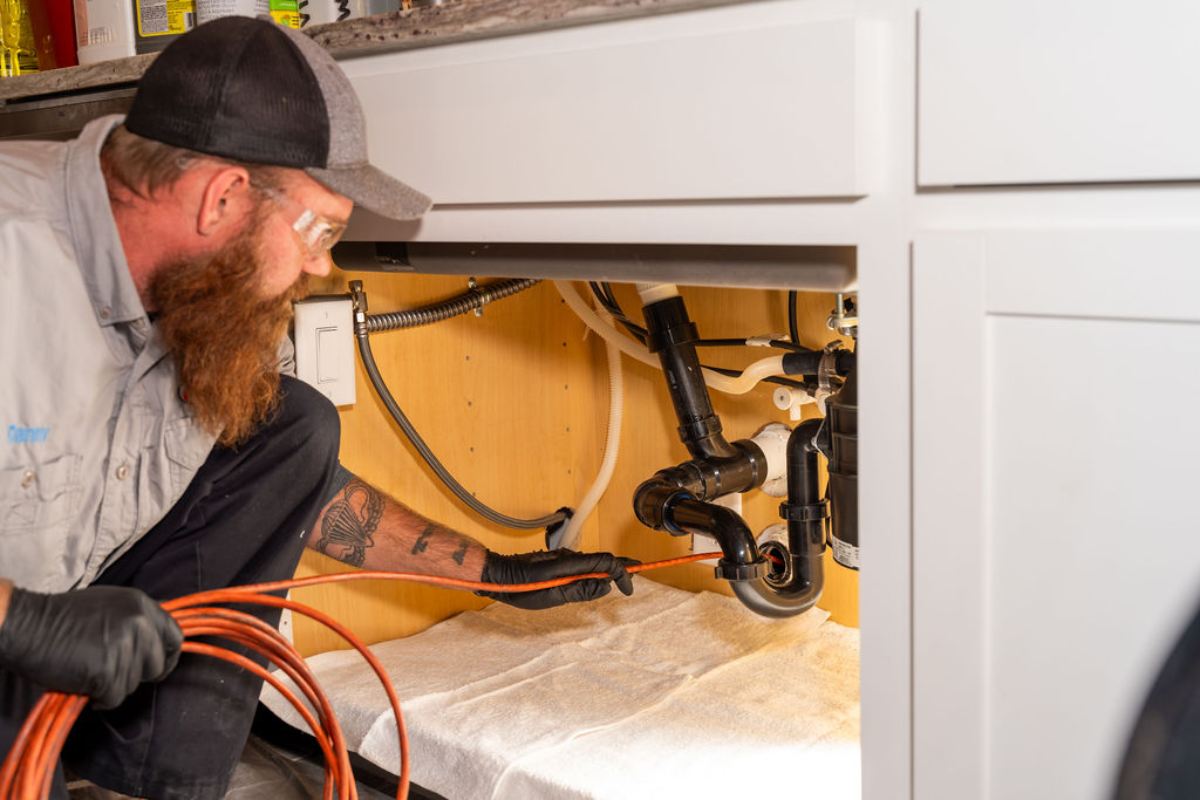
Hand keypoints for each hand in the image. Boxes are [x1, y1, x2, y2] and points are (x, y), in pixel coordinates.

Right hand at [0, 585, 182, 708]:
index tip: (158, 667)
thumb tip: (157, 644)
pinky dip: (100, 698)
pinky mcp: (108, 670)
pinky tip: (83, 683)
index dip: (168, 657)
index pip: (175, 637)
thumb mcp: (111, 607)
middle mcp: (140, 623)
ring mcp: (125, 647)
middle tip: (110, 671)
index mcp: (143, 605)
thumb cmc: (64, 619)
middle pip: (158, 665)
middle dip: (137, 674)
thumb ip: (137, 622)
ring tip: (89, 669)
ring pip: (134, 684)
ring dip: (113, 685)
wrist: (28, 627)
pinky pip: (114, 697)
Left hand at [478, 549, 638, 609]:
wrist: (499, 575)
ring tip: (620, 580)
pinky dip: (594, 571)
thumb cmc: (522, 587)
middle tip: (637, 574)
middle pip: (602, 559)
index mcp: (571, 564)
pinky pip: (581, 566)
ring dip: (608, 570)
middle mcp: (569, 557)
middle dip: (622, 567)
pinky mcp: (557, 562)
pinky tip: (595, 580)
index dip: (622, 574)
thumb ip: (580, 591)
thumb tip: (604, 587)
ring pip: (592, 562)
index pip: (606, 562)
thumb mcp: (553, 595)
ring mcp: (563, 559)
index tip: (628, 589)